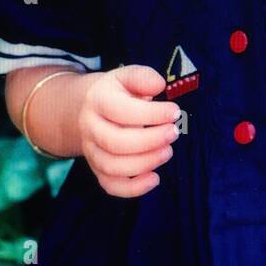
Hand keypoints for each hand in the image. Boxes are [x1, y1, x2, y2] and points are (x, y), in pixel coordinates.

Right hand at [77, 64, 181, 196]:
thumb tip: (159, 85)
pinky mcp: (97, 169)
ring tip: (167, 152)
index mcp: (98, 100)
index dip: (151, 114)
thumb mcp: (127, 76)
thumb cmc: (118, 93)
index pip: (121, 111)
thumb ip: (143, 77)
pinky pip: (110, 186)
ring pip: (112, 166)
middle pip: (115, 142)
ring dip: (145, 163)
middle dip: (150, 141)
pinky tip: (155, 178)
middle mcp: (90, 127)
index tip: (174, 112)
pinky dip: (133, 189)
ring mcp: (91, 150)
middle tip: (174, 133)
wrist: (90, 109)